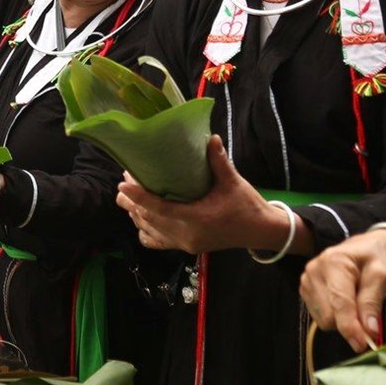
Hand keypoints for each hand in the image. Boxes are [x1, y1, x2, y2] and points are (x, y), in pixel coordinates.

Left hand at [116, 136, 308, 257]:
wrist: (261, 231)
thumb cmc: (247, 206)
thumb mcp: (233, 181)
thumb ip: (218, 160)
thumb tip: (210, 137)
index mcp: (196, 219)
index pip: (158, 209)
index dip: (138, 197)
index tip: (123, 184)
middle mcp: (186, 235)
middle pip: (147, 220)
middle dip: (132, 201)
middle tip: (126, 180)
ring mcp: (184, 243)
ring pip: (148, 231)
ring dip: (136, 214)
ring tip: (130, 195)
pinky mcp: (187, 247)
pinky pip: (157, 242)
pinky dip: (145, 230)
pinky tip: (143, 217)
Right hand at [299, 228, 385, 350]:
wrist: (367, 248)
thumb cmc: (377, 259)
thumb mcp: (382, 276)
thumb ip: (373, 302)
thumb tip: (369, 331)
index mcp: (333, 262)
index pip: (339, 302)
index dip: (350, 327)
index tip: (362, 345)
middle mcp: (313, 271)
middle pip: (329, 316)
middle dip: (350, 324)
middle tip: (369, 319)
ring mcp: (306, 281)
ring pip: (324, 320)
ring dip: (343, 321)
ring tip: (356, 302)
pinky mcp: (305, 290)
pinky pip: (320, 318)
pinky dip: (336, 317)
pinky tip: (344, 302)